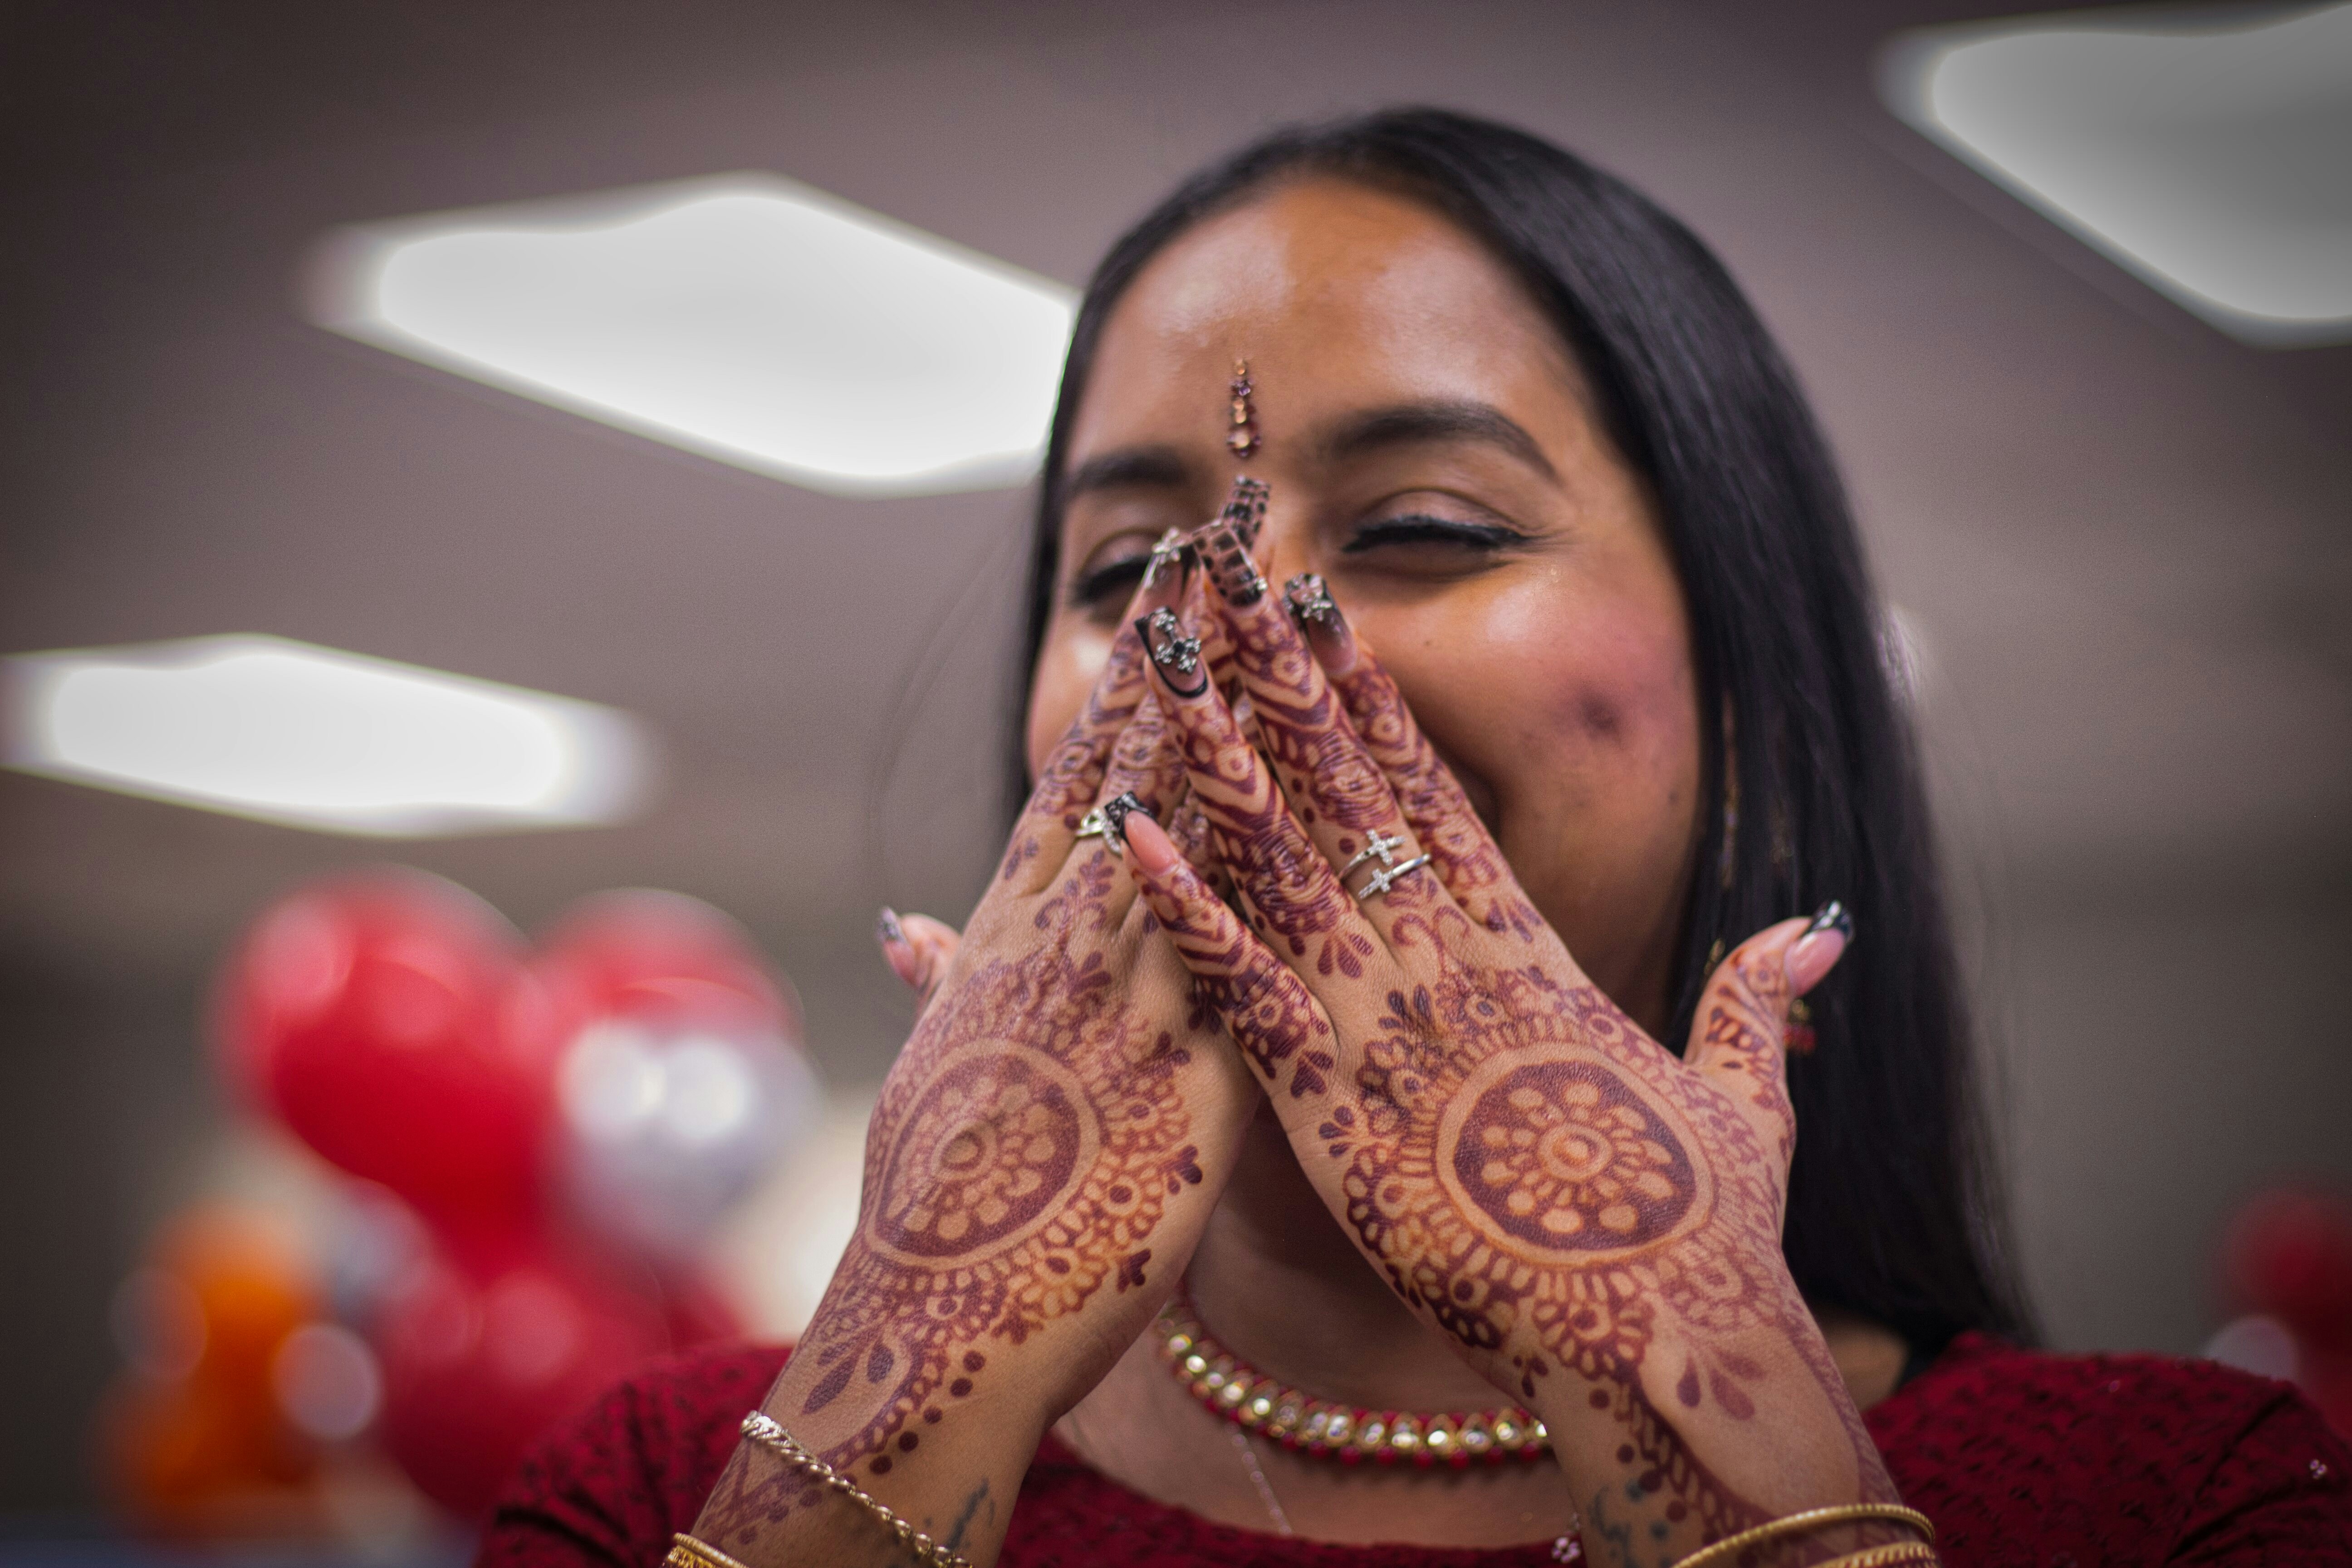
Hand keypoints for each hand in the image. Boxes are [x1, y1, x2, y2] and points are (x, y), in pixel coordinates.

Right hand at [695, 576, 1253, 1566]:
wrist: (939, 1320)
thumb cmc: (940, 1208)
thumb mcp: (936, 1075)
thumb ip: (944, 986)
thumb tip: (914, 924)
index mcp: (1012, 940)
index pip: (1076, 774)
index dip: (1125, 673)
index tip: (1162, 584)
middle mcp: (1062, 939)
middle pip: (1131, 763)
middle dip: (1180, 647)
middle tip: (1224, 533)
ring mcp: (1117, 991)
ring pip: (1178, 820)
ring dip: (1224, 711)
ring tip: (1263, 608)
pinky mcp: (1181, 1065)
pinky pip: (1225, 938)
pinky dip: (1249, 853)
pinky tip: (1284, 781)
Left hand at [1122, 562, 1899, 1564]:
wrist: (1661, 1338)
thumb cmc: (1701, 1236)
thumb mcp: (1740, 1099)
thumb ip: (1751, 1000)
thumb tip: (1816, 931)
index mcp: (1529, 958)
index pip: (1434, 799)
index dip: (1373, 701)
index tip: (1327, 616)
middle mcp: (1449, 968)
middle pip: (1349, 794)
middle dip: (1282, 681)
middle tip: (1225, 581)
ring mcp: (1388, 1029)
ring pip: (1283, 862)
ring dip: (1217, 756)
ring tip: (1162, 661)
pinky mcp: (1334, 1107)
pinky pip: (1241, 987)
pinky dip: (1182, 906)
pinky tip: (1128, 833)